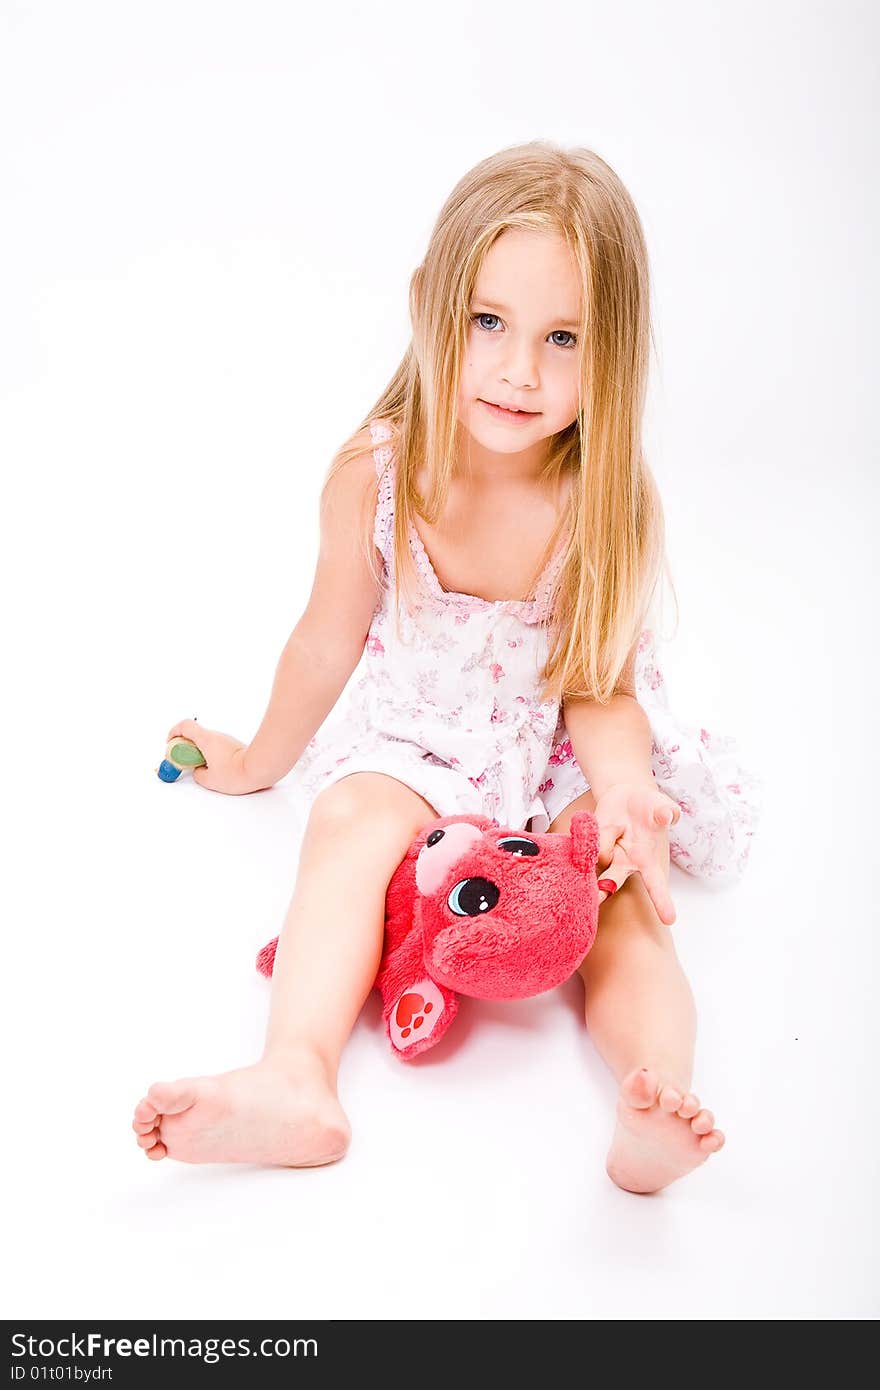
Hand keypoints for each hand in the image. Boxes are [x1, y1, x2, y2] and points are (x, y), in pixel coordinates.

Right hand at [165, 719, 266, 795]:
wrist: (260, 769)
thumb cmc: (237, 773)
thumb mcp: (209, 780)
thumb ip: (198, 774)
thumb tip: (199, 771)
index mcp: (206, 740)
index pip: (185, 726)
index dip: (174, 733)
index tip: (170, 744)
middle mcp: (217, 736)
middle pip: (195, 735)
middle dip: (186, 746)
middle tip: (184, 761)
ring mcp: (227, 740)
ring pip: (207, 742)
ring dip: (200, 751)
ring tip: (201, 768)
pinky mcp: (235, 746)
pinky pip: (218, 747)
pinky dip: (211, 754)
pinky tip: (215, 769)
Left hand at [591, 779, 680, 925]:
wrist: (626, 797)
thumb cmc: (650, 807)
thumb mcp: (662, 805)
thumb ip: (666, 812)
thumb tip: (666, 815)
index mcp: (647, 861)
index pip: (657, 886)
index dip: (662, 901)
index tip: (669, 920)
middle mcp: (624, 864)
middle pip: (612, 882)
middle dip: (604, 890)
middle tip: (599, 895)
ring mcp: (605, 856)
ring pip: (598, 854)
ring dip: (606, 837)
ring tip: (618, 823)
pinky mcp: (588, 845)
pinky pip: (585, 841)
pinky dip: (589, 832)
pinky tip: (595, 825)